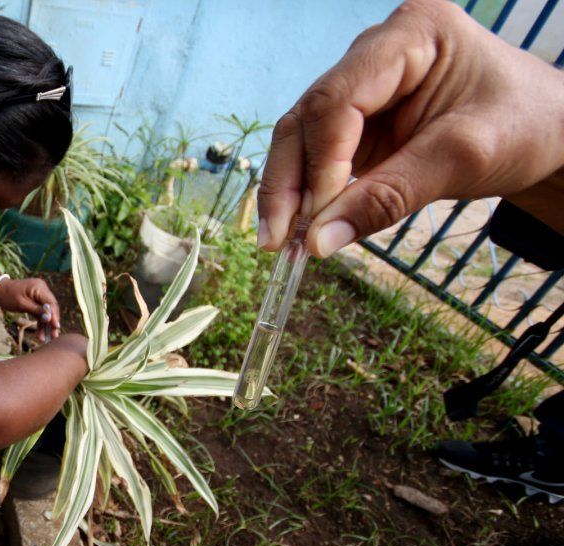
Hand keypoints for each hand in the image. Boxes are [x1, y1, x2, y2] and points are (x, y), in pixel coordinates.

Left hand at [0, 277, 60, 340]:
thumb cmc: (8, 296)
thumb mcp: (22, 304)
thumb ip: (37, 310)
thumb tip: (49, 318)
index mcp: (39, 287)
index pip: (51, 303)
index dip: (55, 316)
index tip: (56, 327)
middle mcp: (42, 290)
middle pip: (51, 308)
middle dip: (52, 323)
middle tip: (54, 336)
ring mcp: (40, 295)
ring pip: (46, 312)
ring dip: (46, 325)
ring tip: (45, 339)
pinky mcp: (36, 301)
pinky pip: (40, 312)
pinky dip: (40, 322)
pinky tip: (40, 334)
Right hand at [258, 0, 563, 257]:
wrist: (551, 131)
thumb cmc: (525, 126)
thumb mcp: (463, 160)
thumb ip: (390, 196)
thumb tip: (321, 241)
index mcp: (410, 34)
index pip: (339, 98)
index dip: (321, 161)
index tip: (317, 218)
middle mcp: (374, 53)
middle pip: (308, 116)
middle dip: (289, 181)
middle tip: (278, 239)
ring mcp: (363, 86)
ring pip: (301, 137)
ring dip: (288, 192)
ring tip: (283, 242)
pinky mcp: (359, 121)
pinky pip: (317, 156)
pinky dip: (307, 195)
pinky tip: (299, 230)